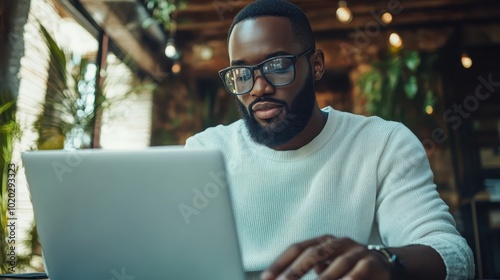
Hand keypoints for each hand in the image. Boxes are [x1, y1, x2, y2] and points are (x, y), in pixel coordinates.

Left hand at [260, 235, 392, 279]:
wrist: (384, 265)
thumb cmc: (348, 267)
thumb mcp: (327, 264)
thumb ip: (310, 269)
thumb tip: (283, 279)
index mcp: (323, 241)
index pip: (297, 248)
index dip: (280, 263)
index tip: (266, 278)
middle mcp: (338, 242)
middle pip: (314, 253)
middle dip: (296, 270)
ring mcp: (355, 251)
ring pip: (337, 263)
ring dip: (323, 279)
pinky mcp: (371, 263)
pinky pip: (358, 272)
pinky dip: (349, 279)